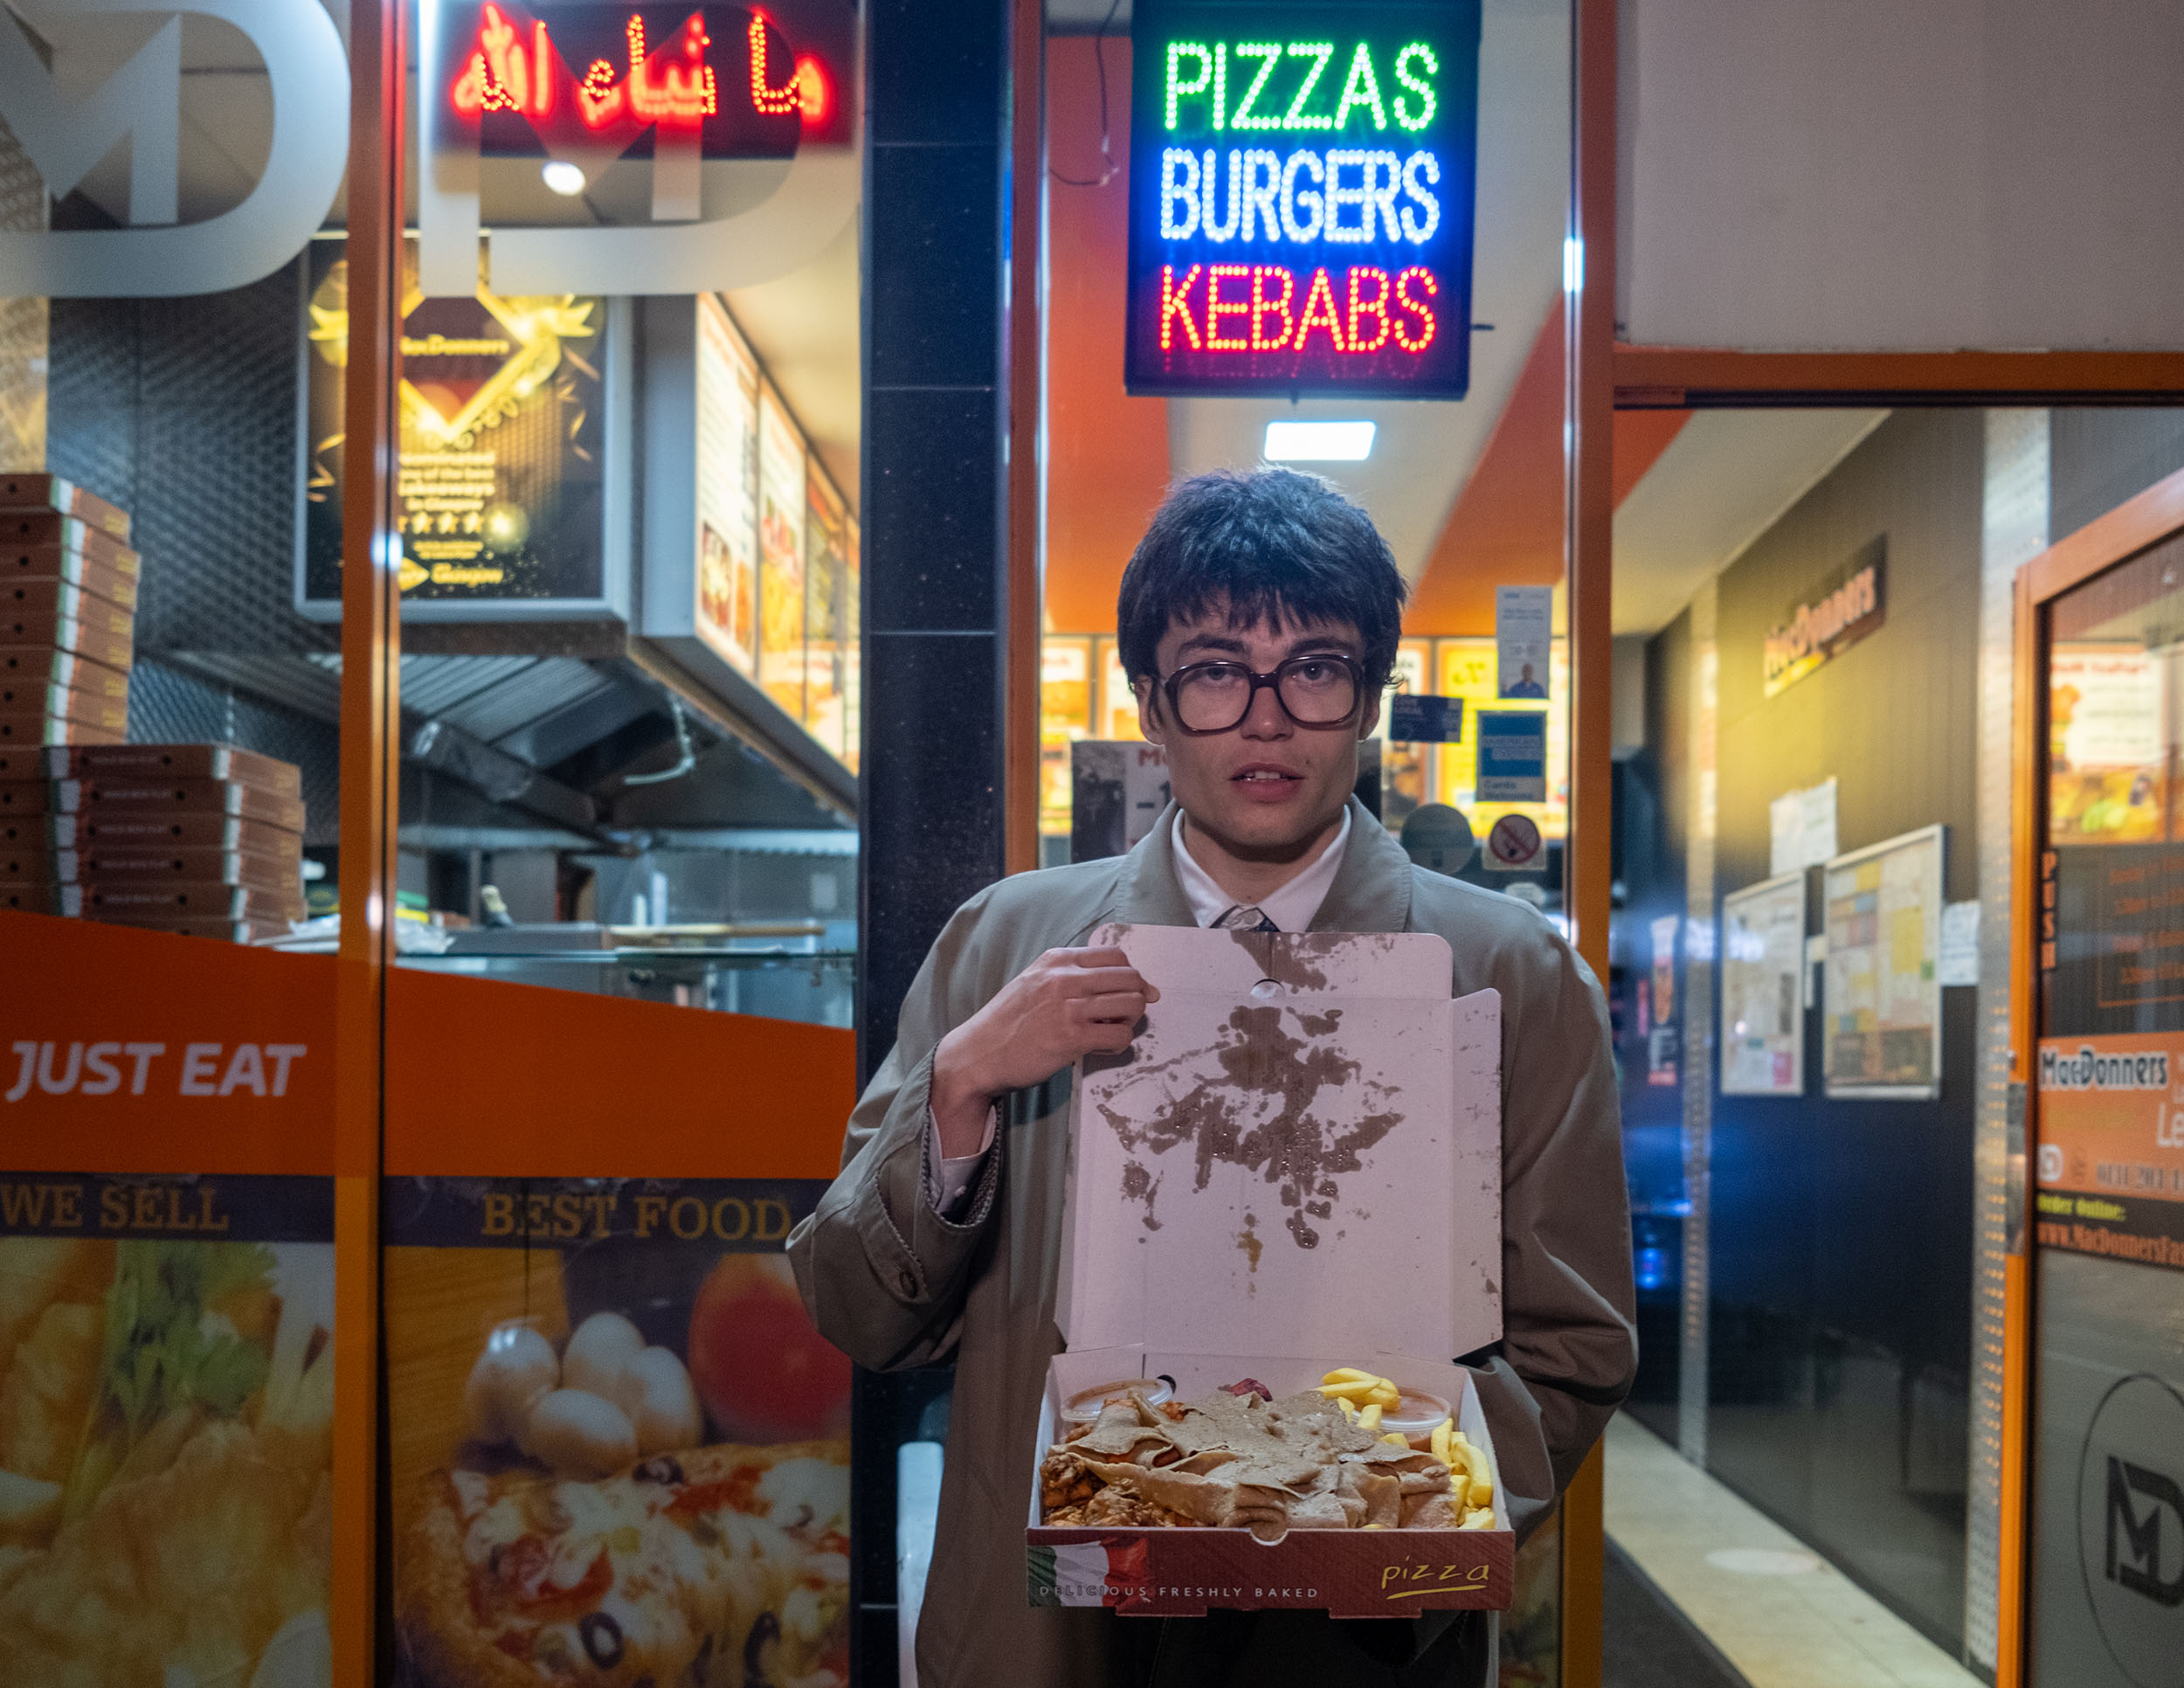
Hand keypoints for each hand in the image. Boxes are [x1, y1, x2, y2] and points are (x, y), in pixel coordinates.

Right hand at [930, 947, 1159, 1155]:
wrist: (977, 1054)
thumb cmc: (1008, 1022)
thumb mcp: (1034, 982)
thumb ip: (1071, 976)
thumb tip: (1126, 984)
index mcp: (1057, 960)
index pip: (1116, 956)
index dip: (1129, 976)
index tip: (1126, 993)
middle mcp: (1065, 978)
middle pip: (1131, 977)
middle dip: (1136, 997)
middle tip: (1122, 1016)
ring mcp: (1069, 1007)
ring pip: (1133, 1003)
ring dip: (1130, 1021)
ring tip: (1110, 1031)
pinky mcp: (1072, 1038)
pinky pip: (1121, 1036)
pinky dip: (1119, 1044)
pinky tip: (1101, 1048)